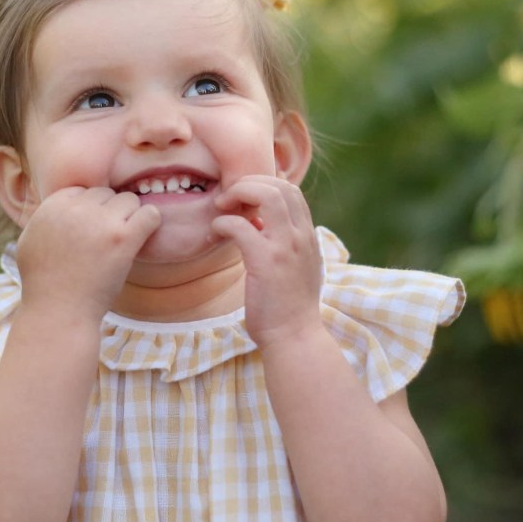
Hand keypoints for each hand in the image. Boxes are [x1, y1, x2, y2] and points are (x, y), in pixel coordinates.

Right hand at [15, 187, 160, 319]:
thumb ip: (45, 217)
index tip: (90, 233)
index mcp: (53, 204)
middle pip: (107, 193)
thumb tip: (61, 202)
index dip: (90, 212)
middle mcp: (76, 208)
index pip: (84, 190)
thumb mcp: (30, 240)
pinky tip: (141, 238)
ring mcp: (100, 221)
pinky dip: (150, 223)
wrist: (59, 311)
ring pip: (129, 200)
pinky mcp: (122, 238)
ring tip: (120, 244)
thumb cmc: (44, 283)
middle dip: (109, 214)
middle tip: (106, 242)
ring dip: (129, 219)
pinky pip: (150, 214)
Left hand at [211, 176, 322, 347]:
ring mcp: (286, 248)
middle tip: (228, 200)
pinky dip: (222, 223)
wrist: (294, 338)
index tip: (243, 200)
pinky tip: (215, 234)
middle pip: (279, 185)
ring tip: (221, 209)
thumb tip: (256, 222)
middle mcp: (301, 236)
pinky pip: (240, 226)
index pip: (291, 191)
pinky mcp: (266, 262)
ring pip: (266, 195)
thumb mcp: (295, 267)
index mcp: (308, 236)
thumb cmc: (288, 307)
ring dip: (238, 194)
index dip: (263, 185)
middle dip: (248, 183)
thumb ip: (282, 243)